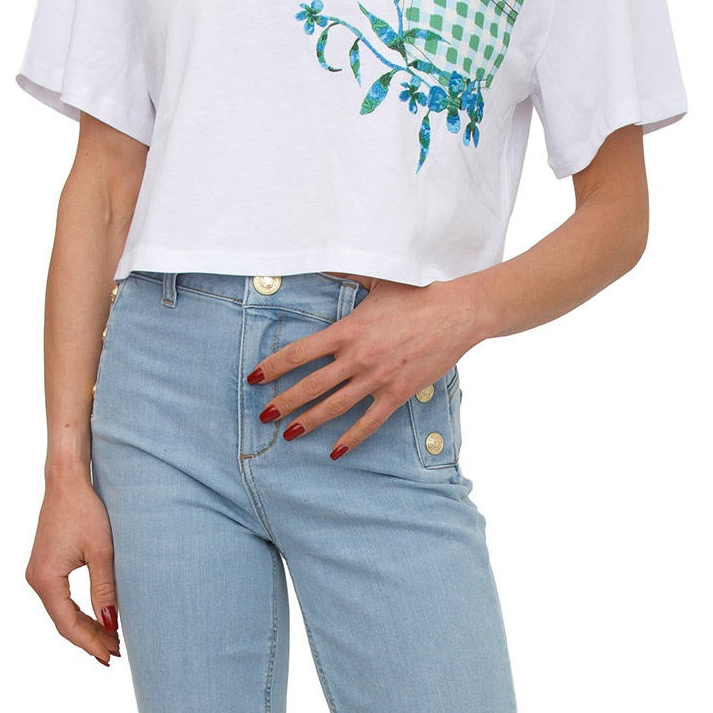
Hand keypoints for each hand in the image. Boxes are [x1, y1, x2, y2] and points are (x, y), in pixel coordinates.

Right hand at [25, 470, 120, 664]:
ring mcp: (38, 573)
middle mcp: (36, 579)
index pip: (68, 624)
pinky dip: (78, 612)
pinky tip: (97, 619)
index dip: (89, 643)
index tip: (110, 656)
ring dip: (85, 627)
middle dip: (89, 639)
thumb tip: (109, 624)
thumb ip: (104, 590)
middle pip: (63, 622)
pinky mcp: (44, 567)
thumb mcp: (102, 553)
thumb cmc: (85, 510)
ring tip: (110, 640)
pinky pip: (60, 599)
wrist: (66, 481)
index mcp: (46, 578)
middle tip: (116, 653)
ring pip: (61, 612)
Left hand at [246, 279, 484, 457]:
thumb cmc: (417, 294)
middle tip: (265, 415)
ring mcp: (377, 379)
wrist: (457, 313)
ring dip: (309, 422)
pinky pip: (369, 422)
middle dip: (283, 402)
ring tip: (289, 433)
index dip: (273, 367)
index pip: (299, 353)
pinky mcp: (398, 394)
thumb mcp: (376, 280)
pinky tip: (336, 451)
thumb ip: (345, 274)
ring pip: (334, 407)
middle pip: (310, 386)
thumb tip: (322, 262)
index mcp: (347, 331)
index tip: (255, 378)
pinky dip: (352, 438)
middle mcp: (357, 358)